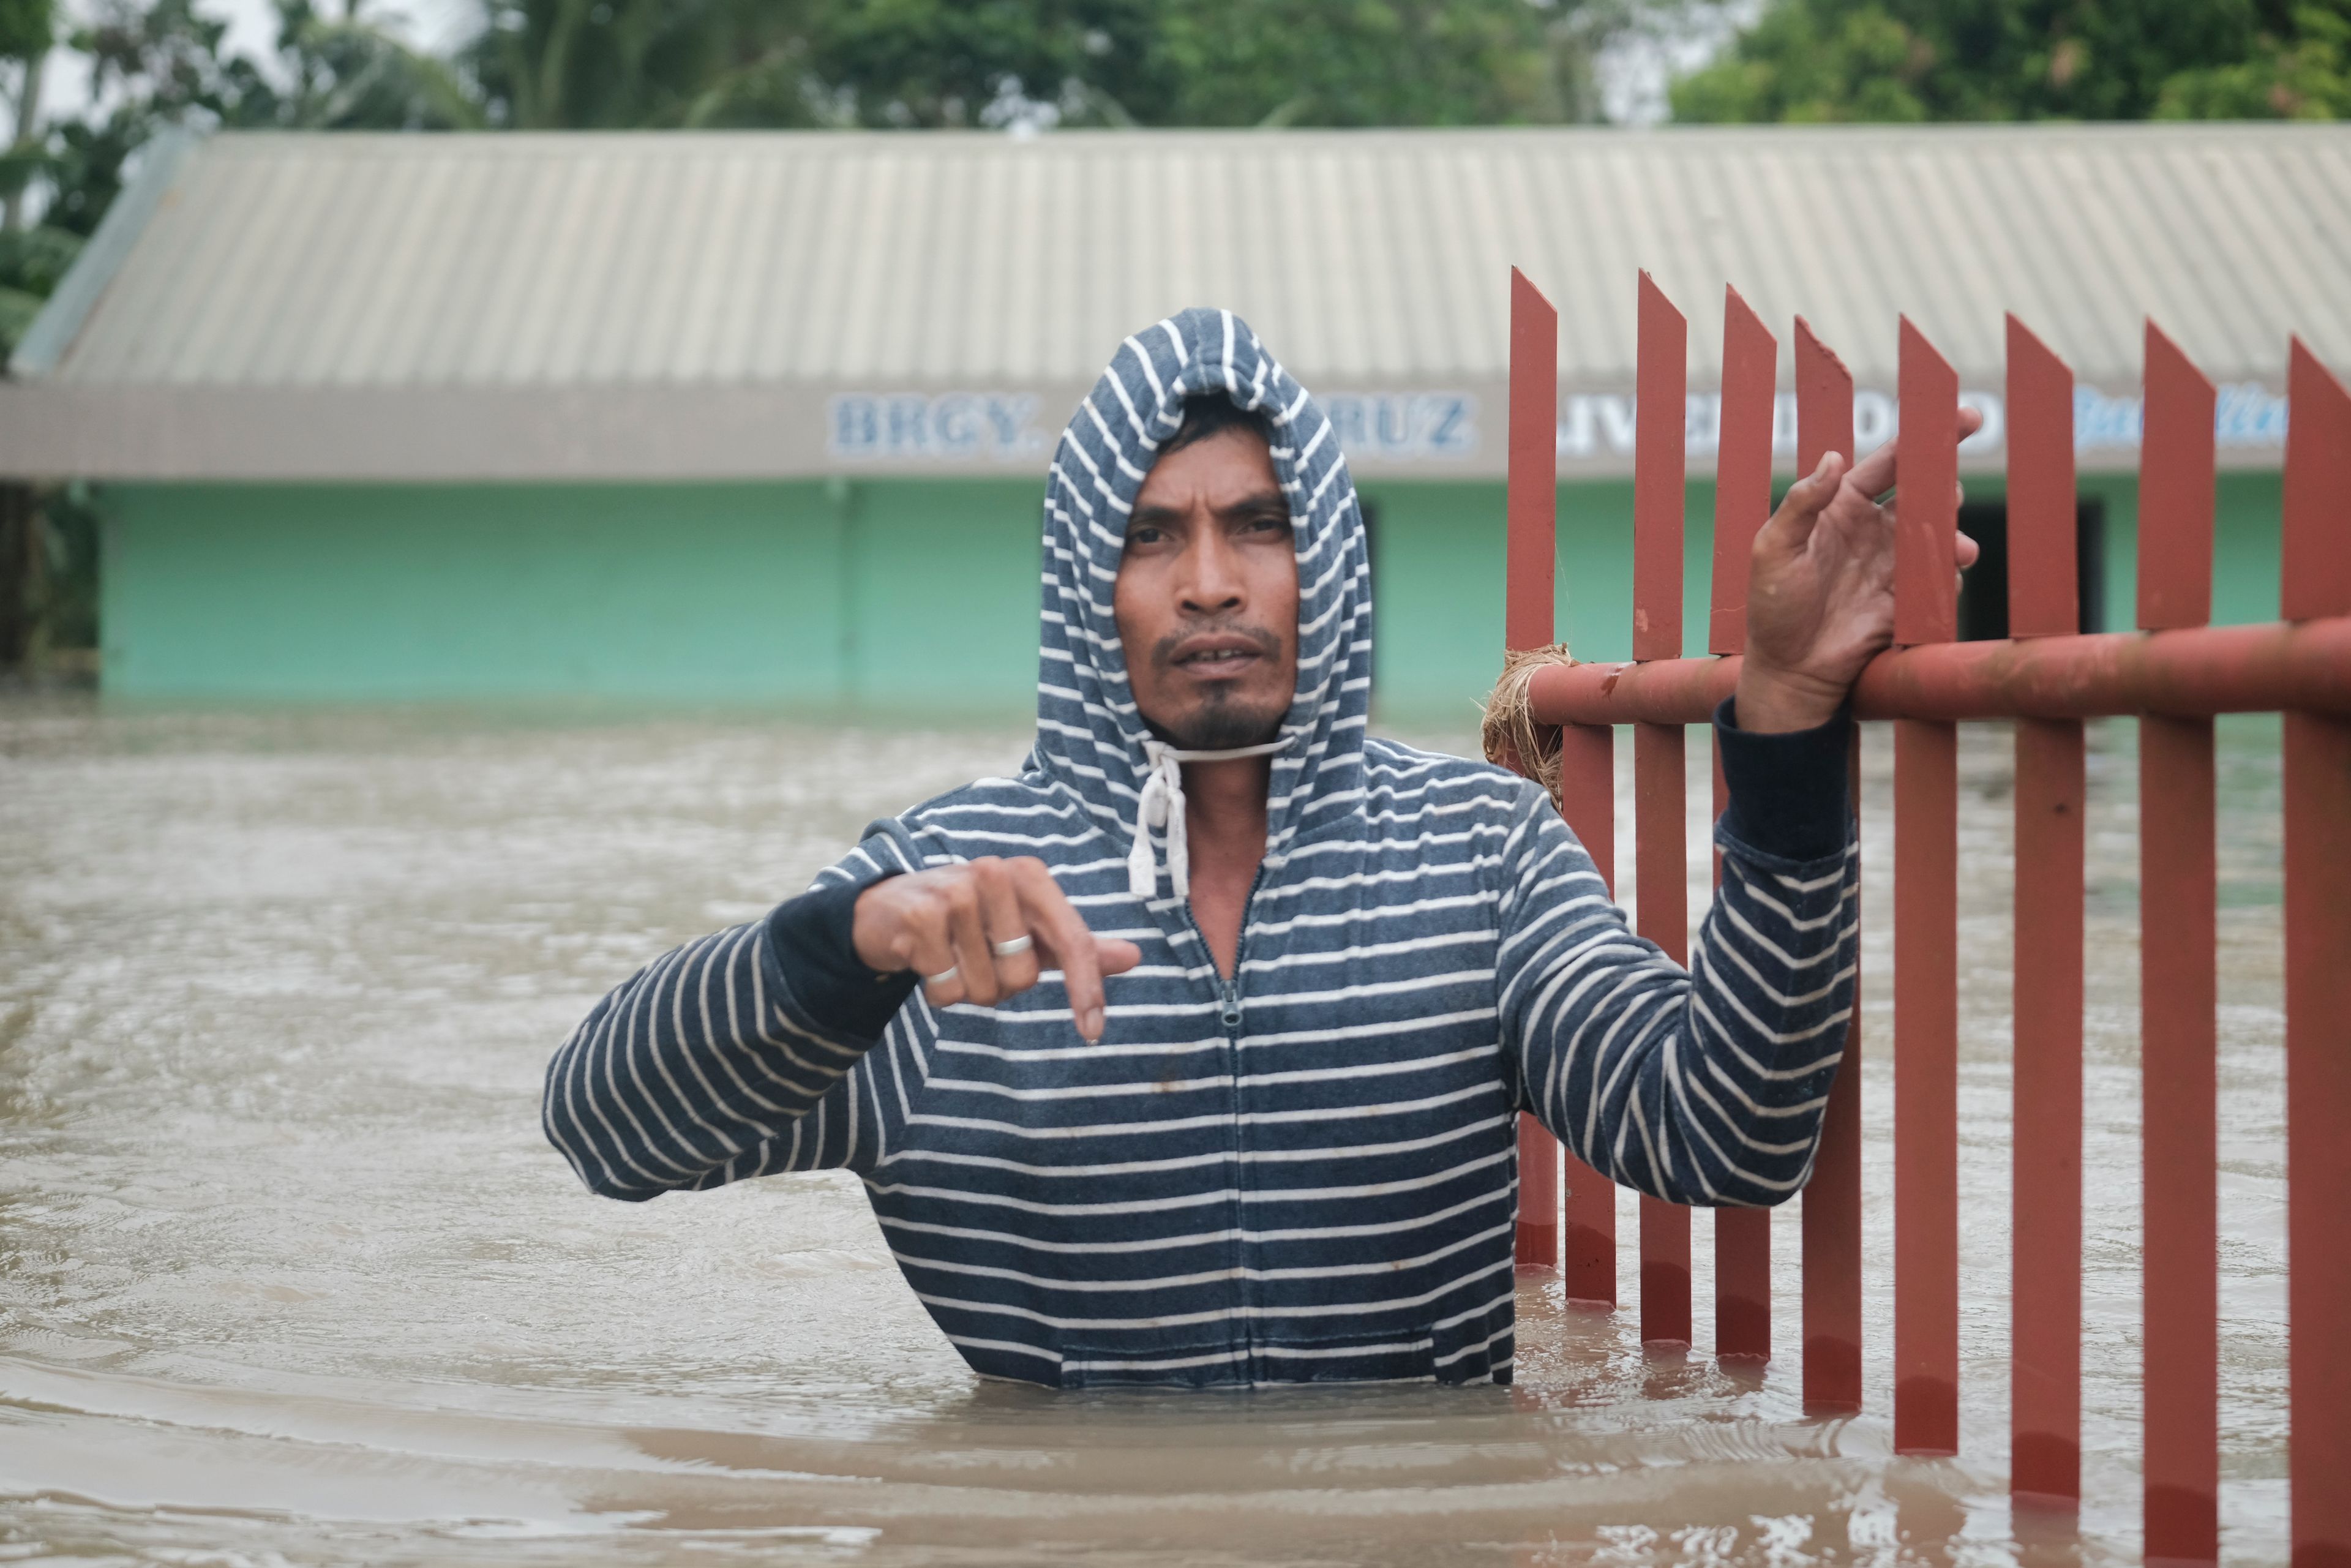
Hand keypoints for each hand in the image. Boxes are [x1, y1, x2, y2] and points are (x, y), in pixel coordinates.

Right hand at [852, 857, 1141, 1040]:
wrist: (888, 908)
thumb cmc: (971, 920)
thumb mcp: (1027, 928)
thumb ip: (1077, 946)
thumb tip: (1134, 956)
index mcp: (1030, 876)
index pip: (1073, 942)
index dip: (1085, 990)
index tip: (1092, 1032)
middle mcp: (995, 874)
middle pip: (1024, 977)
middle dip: (1002, 985)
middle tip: (978, 958)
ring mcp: (956, 893)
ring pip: (985, 989)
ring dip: (968, 989)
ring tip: (951, 956)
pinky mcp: (920, 917)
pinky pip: (947, 990)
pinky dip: (939, 991)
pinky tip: (926, 958)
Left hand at [1735, 409, 1984, 732]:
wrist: (1789, 669)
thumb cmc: (1772, 605)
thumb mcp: (1773, 549)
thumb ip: (1802, 503)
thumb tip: (1833, 457)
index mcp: (1843, 505)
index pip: (1891, 461)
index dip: (1926, 436)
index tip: (1966, 416)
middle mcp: (1875, 528)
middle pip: (1924, 492)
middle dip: (1945, 486)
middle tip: (1948, 495)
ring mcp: (1894, 562)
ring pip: (1938, 534)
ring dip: (1953, 535)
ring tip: (1957, 548)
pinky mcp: (1908, 598)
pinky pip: (1939, 578)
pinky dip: (1948, 575)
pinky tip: (1944, 580)